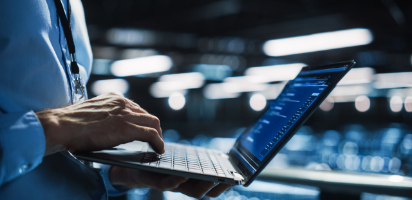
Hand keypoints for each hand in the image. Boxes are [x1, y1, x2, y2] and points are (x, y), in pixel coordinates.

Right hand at [36, 92, 163, 155]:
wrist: (62, 126)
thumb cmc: (71, 123)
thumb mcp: (93, 112)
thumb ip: (106, 115)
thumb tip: (113, 127)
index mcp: (114, 97)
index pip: (136, 108)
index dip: (142, 121)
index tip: (144, 130)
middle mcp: (123, 103)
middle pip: (147, 115)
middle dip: (153, 128)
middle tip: (154, 140)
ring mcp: (126, 114)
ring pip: (153, 123)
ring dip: (158, 136)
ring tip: (157, 146)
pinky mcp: (127, 128)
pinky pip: (151, 134)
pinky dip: (158, 142)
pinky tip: (158, 149)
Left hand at [109, 166, 231, 198]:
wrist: (129, 165)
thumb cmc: (155, 161)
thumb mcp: (175, 159)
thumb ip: (189, 160)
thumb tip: (210, 154)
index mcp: (187, 180)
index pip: (209, 186)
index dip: (222, 185)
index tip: (235, 179)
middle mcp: (181, 185)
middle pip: (203, 192)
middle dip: (217, 187)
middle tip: (227, 180)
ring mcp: (170, 185)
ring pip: (190, 191)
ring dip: (203, 186)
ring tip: (213, 178)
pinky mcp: (155, 182)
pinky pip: (169, 184)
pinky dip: (178, 180)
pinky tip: (185, 173)